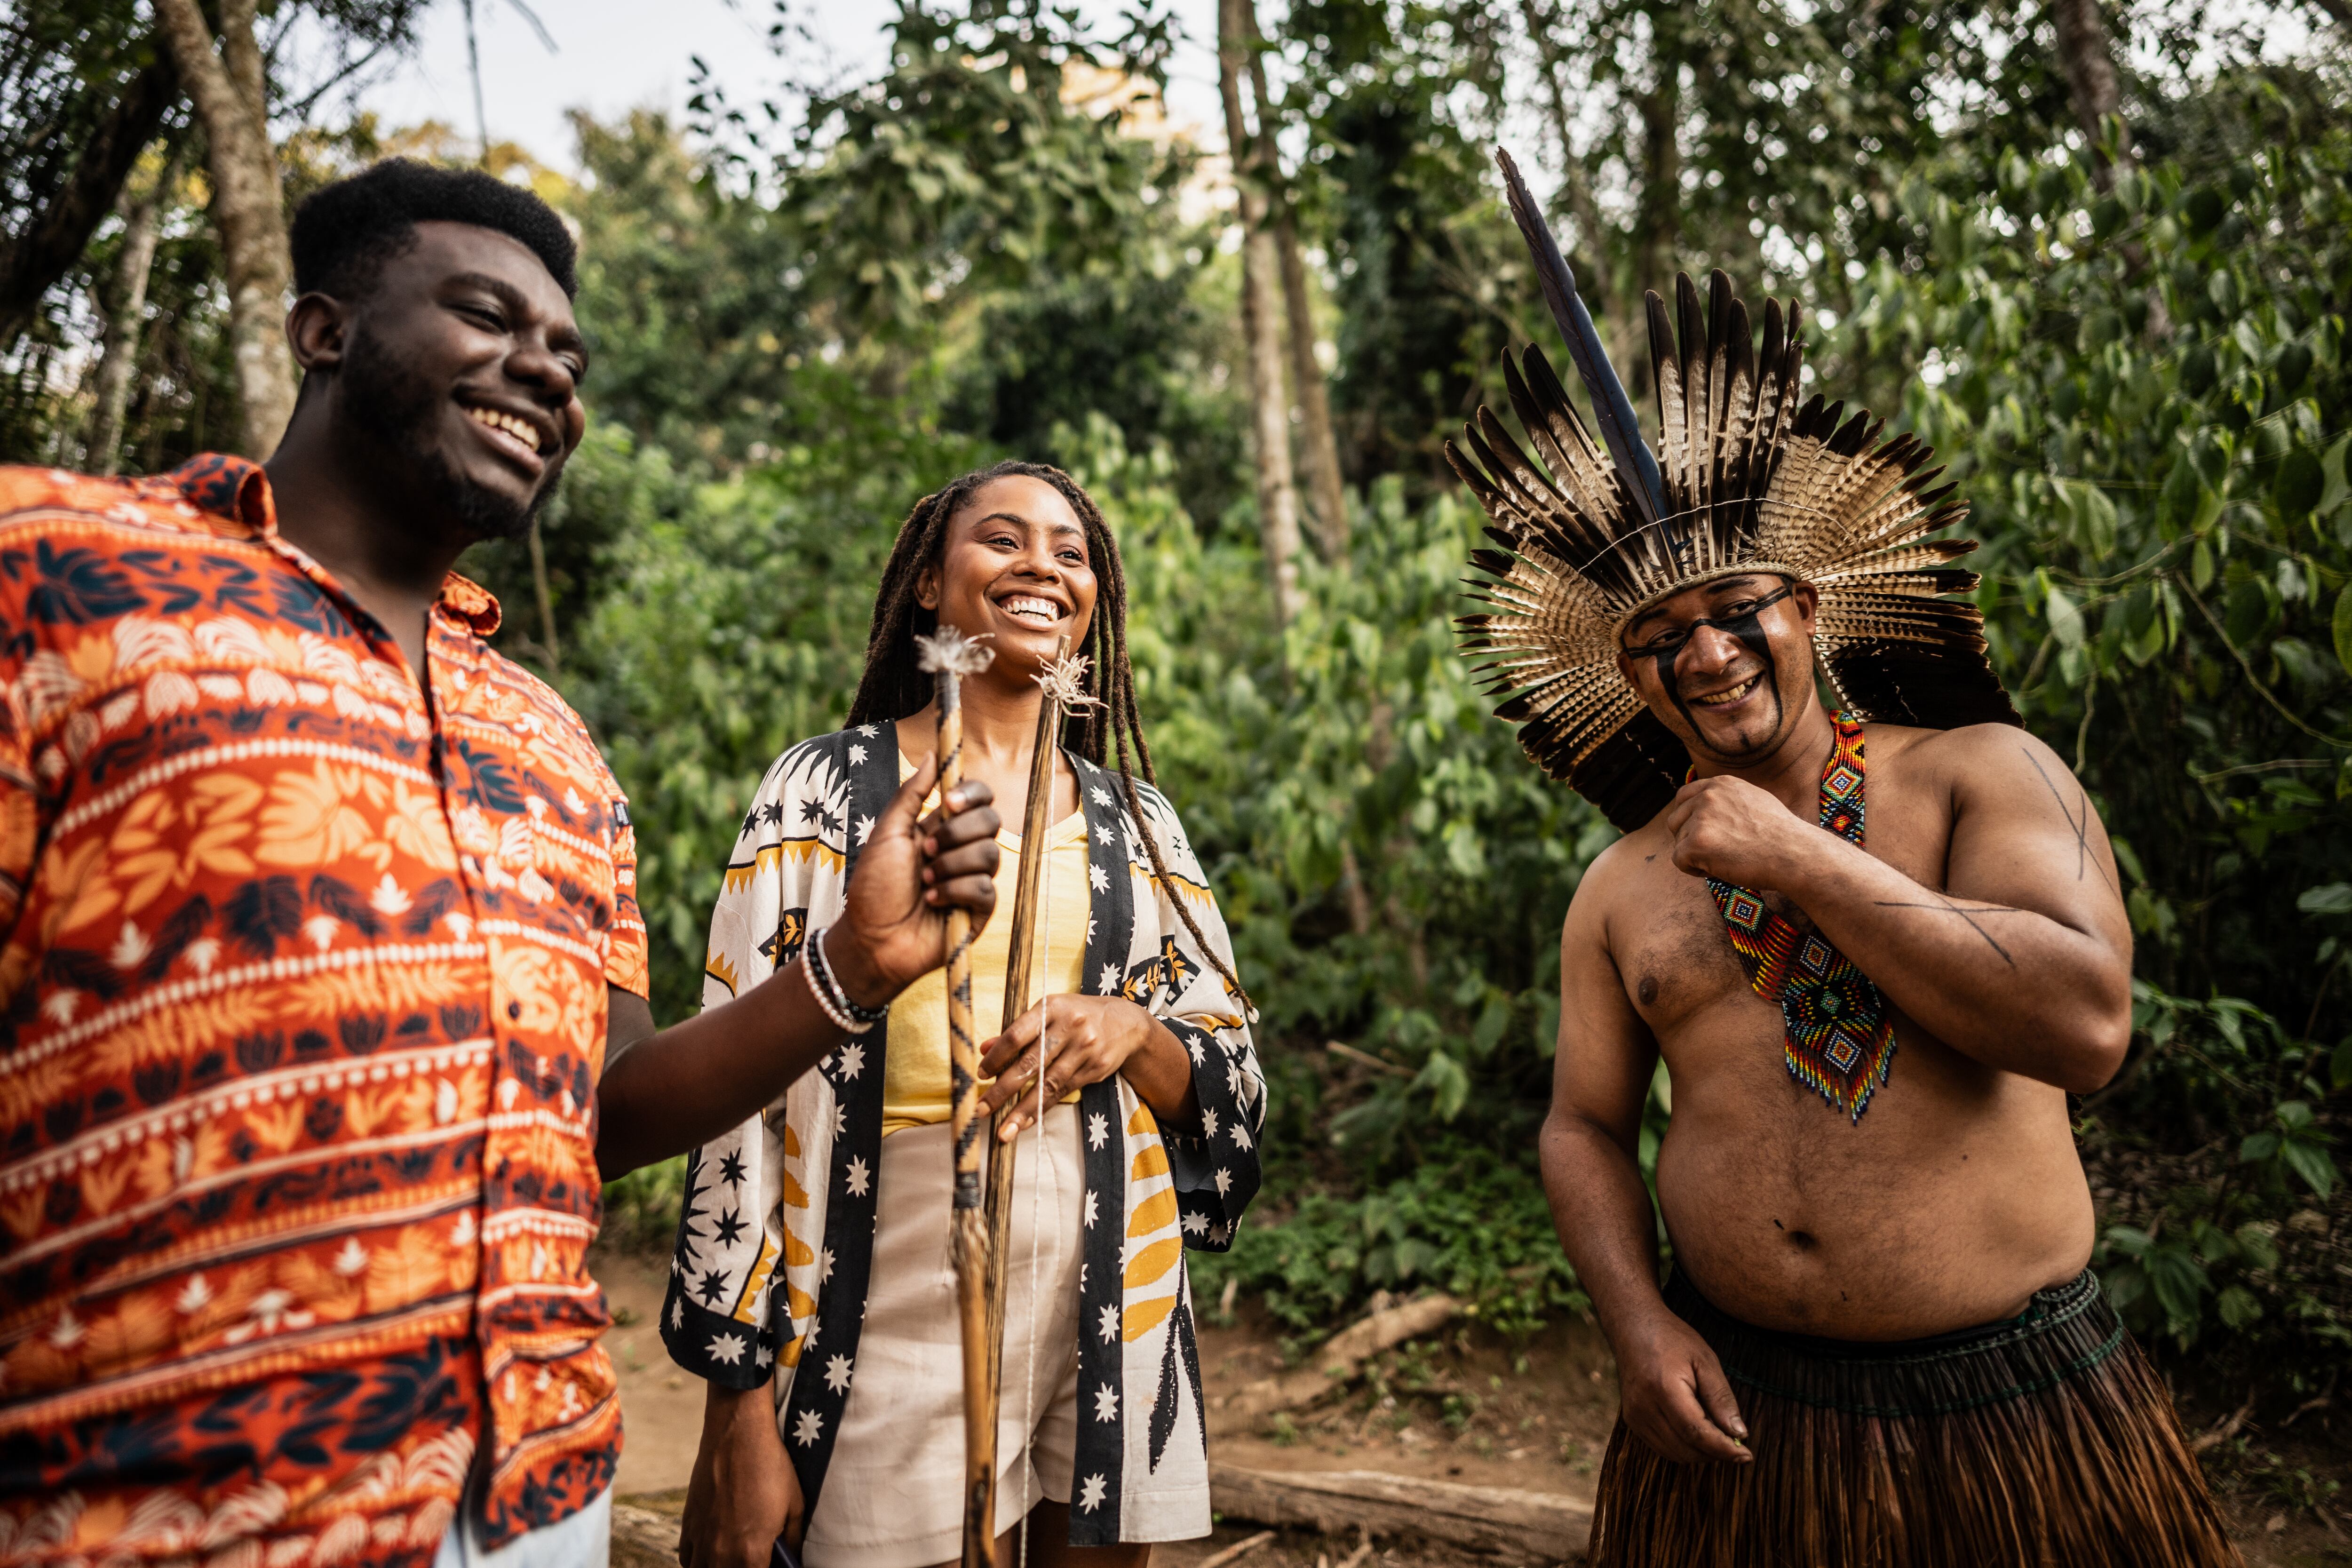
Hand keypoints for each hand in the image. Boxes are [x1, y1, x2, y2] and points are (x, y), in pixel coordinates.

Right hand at [680, 1384, 802, 1567]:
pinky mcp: (688, 1523)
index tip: (771, 1564)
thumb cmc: (771, 1466)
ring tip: (734, 1559)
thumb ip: (792, 1541)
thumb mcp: (795, 1506)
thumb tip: (791, 1558)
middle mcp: (721, 1553)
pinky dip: (698, 1562)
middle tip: (755, 1559)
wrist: (738, 1433)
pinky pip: (687, 1558)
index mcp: (751, 1554)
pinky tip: (712, 1554)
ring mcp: (700, 1539)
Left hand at [830, 754, 999, 1005]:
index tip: (948, 802)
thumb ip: (911, 794)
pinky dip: (955, 891)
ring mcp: (974, 880)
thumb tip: (932, 755)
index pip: (980, 798)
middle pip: (991, 821)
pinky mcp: (979, 910)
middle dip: (957, 833)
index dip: (972, 795)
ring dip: (950, 866)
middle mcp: (963, 850)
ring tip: (924, 881)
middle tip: (926, 850)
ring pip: (989, 854)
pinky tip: (933, 901)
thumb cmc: (873, 888)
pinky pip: (985, 888)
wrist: (871, 938)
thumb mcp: (887, 833)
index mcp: (943, 827)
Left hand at [978, 993, 1169, 1135]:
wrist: (1126, 1022)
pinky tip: (1027, 1121)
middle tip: (982, 1110)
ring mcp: (1084, 1049)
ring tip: (1004, 1130)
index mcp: (1051, 1008)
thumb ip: (1017, 1032)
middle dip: (1003, 1090)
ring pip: (1047, 1085)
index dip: (997, 1058)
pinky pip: (1063, 1092)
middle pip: (1030, 1064)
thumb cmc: (1076, 1016)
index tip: (981, 1076)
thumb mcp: (1049, 1013)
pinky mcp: (1095, 1068)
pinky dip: (1043, 1109)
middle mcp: (1069, 1027)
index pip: (1017, 1035)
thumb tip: (984, 1049)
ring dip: (1023, 1110)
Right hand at [1611, 1307, 1751, 1464]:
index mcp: (1663, 1388)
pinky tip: (1698, 1434)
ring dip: (1700, 1454)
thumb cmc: (1672, 1339)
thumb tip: (1739, 1434)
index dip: (1723, 1448)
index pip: (1696, 1433)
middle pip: (1686, 1449)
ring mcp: (1635, 1416)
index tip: (1747, 1455)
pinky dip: (1684, 1448)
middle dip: (1715, 1453)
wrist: (1633, 1327)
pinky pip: (1662, 1448)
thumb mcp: (1705, 1361)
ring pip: (1674, 1454)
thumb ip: (1721, 1398)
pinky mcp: (1632, 1420)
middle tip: (1737, 1446)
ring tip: (1718, 1438)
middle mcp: (1644, 1407)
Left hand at [1658, 775, 1834, 890]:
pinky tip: (1719, 869)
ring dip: (1696, 856)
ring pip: (1679, 842)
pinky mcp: (1696, 842)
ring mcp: (1701, 818)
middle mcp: (1708, 796)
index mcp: (1721, 784)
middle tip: (1716, 852)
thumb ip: (1726, 800)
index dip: (1688, 819)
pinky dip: (1694, 870)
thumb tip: (1704, 806)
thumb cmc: (1780, 837)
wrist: (1794, 855)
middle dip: (1689, 839)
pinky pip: (1679, 860)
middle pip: (1675, 821)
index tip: (1703, 834)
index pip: (1683, 797)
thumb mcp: (1753, 801)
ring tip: (1726, 859)